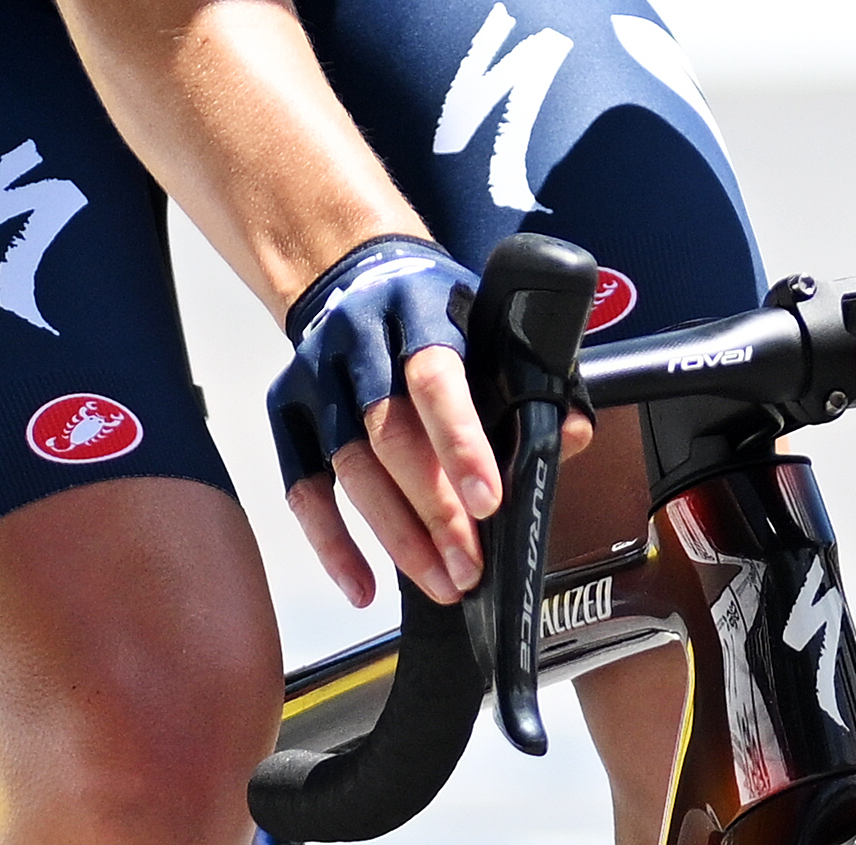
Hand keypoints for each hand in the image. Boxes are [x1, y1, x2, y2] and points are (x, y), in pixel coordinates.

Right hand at [269, 235, 595, 608]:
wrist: (352, 270)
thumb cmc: (434, 312)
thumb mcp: (487, 323)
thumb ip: (528, 379)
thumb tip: (569, 436)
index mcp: (420, 310)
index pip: (435, 378)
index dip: (460, 442)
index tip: (487, 502)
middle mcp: (359, 339)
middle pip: (390, 435)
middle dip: (433, 510)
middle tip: (470, 566)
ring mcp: (317, 374)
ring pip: (349, 467)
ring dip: (395, 536)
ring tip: (440, 582)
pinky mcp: (286, 407)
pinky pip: (301, 485)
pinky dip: (330, 542)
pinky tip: (363, 586)